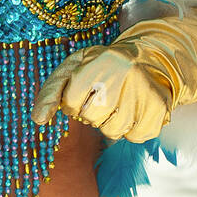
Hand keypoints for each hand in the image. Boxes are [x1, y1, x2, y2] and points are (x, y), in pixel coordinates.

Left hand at [32, 8, 196, 142]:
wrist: (149, 59)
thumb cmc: (102, 67)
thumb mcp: (74, 67)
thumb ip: (51, 91)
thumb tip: (38, 120)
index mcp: (98, 61)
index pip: (70, 102)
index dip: (74, 101)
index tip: (84, 91)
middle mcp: (123, 75)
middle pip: (91, 118)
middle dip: (92, 112)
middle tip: (104, 95)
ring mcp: (143, 93)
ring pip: (112, 131)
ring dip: (111, 122)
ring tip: (119, 102)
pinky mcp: (158, 110)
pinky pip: (134, 137)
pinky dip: (130, 129)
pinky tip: (134, 109)